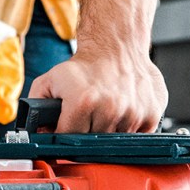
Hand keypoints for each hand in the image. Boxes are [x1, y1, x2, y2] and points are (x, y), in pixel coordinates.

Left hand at [28, 49, 166, 132]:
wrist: (116, 47)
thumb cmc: (85, 66)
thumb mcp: (50, 81)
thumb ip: (36, 107)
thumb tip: (37, 131)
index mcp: (83, 101)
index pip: (69, 138)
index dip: (65, 135)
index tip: (67, 129)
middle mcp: (110, 108)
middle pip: (93, 142)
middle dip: (86, 133)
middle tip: (87, 117)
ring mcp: (133, 112)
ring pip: (116, 141)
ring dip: (109, 132)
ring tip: (104, 112)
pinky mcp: (152, 114)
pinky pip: (138, 136)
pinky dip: (129, 129)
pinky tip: (122, 113)